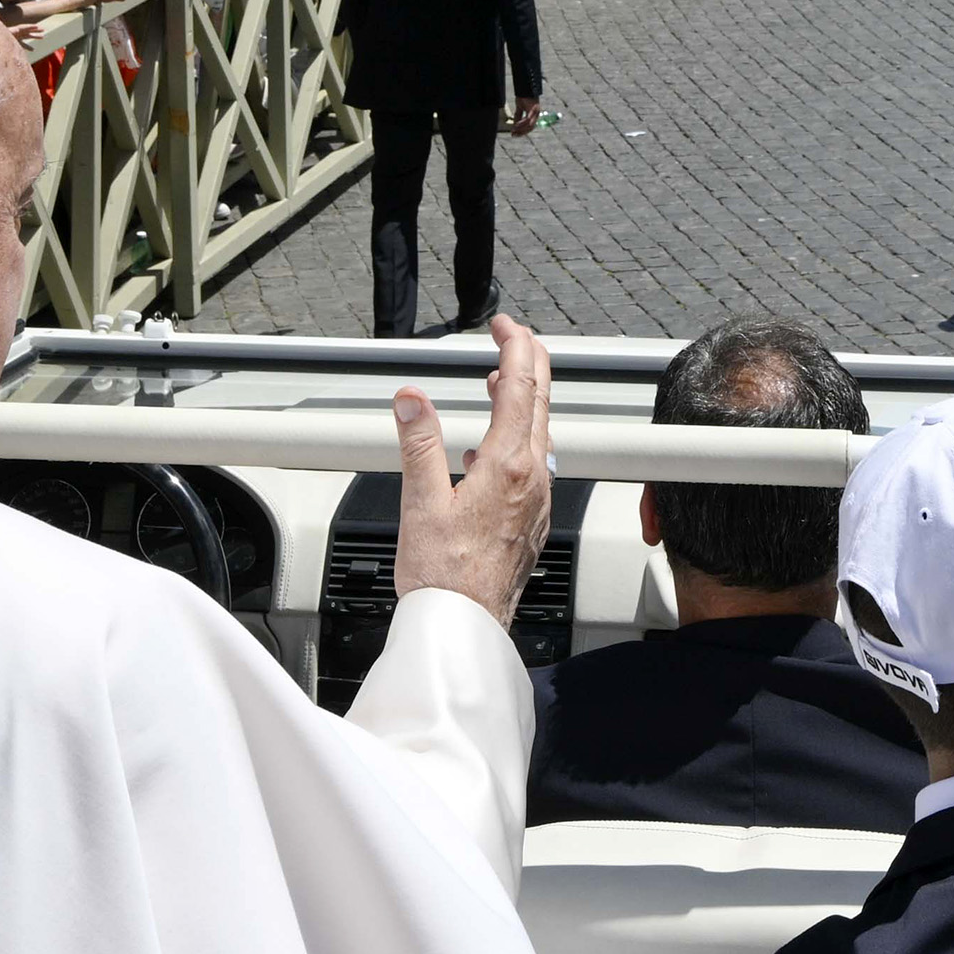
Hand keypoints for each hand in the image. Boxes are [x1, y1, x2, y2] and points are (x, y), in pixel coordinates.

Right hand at [391, 314, 554, 624]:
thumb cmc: (445, 577)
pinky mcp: (532, 521)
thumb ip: (418, 443)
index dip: (514, 347)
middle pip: (541, 403)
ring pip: (539, 433)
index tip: (503, 325)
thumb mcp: (420, 502)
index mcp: (508, 466)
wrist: (466, 627)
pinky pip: (533, 464)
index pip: (521, 387)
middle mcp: (532, 480)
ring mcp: (536, 501)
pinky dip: (517, 439)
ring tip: (500, 384)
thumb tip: (412, 398)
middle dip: (527, 363)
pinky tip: (490, 451)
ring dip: (523, 401)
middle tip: (511, 339)